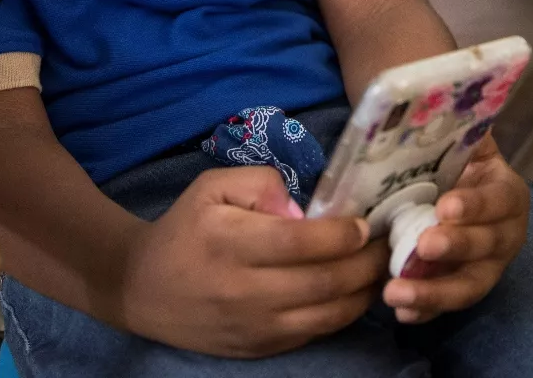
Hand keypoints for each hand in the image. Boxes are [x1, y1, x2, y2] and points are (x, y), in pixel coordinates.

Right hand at [117, 167, 388, 357]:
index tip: (365, 222)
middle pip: (325, 282)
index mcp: (233, 245)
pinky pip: (314, 334)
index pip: (301, 243)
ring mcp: (255, 327)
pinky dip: (342, 315)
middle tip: (389, 244)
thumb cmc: (185, 228)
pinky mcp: (259, 348)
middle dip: (368, 263)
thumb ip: (261, 184)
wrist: (142, 287)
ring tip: (382, 268)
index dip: (342, 234)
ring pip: (327, 316)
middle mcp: (246, 291)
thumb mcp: (212, 187)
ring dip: (364, 292)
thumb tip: (305, 208)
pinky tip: (356, 292)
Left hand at [382, 136, 529, 322]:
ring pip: (469, 286)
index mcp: (507, 193)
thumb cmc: (454, 163)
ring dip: (435, 292)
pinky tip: (402, 312)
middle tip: (421, 246)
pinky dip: (425, 311)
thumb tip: (437, 101)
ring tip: (397, 293)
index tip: (445, 206)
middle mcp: (505, 235)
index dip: (476, 205)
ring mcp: (486, 268)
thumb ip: (459, 128)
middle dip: (455, 247)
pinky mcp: (461, 288)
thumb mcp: (464, 142)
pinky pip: (446, 307)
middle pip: (487, 247)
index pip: (500, 201)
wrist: (450, 189)